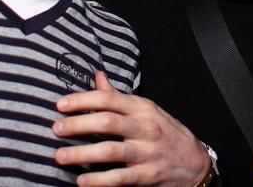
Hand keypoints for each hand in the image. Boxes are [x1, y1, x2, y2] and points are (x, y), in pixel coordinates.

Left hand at [54, 71, 210, 185]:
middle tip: (56, 128)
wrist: (196, 163)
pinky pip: (120, 177)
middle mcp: (145, 127)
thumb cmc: (165, 132)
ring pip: (110, 151)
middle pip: (107, 122)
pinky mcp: (148, 175)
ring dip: (82, 154)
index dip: (83, 100)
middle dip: (78, 124)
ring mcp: (147, 152)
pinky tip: (82, 181)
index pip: (109, 98)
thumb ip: (118, 96)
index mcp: (142, 108)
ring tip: (60, 156)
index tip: (61, 104)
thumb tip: (97, 76)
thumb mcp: (145, 110)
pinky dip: (99, 181)